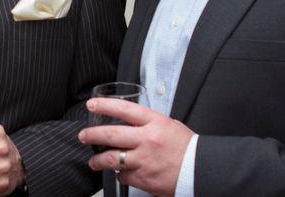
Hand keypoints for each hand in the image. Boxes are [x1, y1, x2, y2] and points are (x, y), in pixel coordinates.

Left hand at [78, 98, 193, 196]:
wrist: (201, 171)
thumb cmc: (187, 148)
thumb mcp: (170, 126)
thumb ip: (149, 123)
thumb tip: (131, 120)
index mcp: (155, 123)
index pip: (124, 109)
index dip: (105, 105)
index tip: (92, 105)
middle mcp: (147, 140)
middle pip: (111, 134)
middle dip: (92, 135)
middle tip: (83, 136)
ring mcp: (144, 160)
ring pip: (112, 159)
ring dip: (98, 160)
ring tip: (93, 161)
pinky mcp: (144, 179)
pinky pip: (123, 176)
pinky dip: (120, 174)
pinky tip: (120, 172)